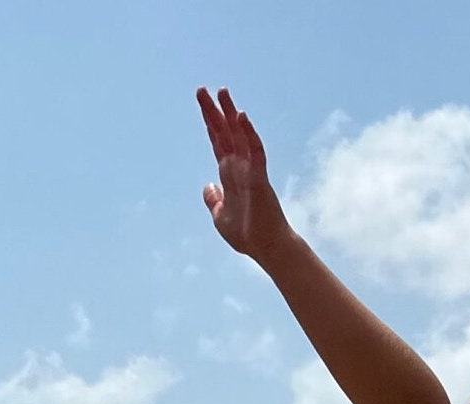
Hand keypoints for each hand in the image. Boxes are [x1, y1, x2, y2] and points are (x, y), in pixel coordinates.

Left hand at [197, 87, 289, 262]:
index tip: (203, 103)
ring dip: (231, 114)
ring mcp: (251, 171)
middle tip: (201, 89)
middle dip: (213, 111)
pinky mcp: (260, 178)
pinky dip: (249, 134)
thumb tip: (207, 186)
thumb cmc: (248, 236)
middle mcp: (240, 168)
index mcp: (230, 175)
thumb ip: (213, 200)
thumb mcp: (220, 217)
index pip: (218, 143)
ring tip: (222, 92)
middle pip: (225, 134)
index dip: (210, 123)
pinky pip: (255, 152)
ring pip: (240, 136)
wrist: (268, 249)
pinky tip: (241, 117)